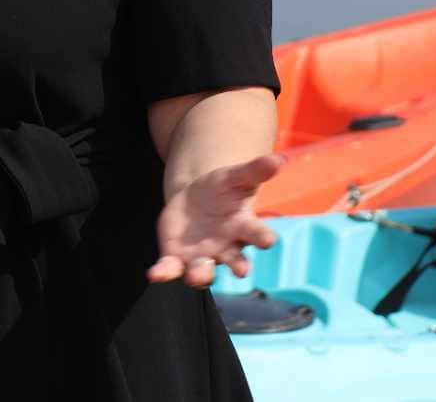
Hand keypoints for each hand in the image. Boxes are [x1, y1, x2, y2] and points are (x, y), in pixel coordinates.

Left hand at [148, 152, 284, 288]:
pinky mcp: (177, 259)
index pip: (258, 234)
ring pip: (204, 272)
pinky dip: (164, 272)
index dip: (264, 237)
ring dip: (200, 275)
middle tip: (241, 271)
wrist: (195, 202)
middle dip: (237, 266)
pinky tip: (155, 274)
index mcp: (244, 228)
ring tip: (195, 277)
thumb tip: (280, 158)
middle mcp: (227, 249)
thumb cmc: (222, 190)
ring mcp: (202, 257)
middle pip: (235, 261)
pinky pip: (171, 269)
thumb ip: (254, 170)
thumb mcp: (235, 176)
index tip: (269, 240)